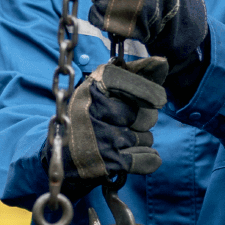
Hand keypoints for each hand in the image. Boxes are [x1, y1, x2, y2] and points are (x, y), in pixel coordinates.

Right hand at [44, 58, 169, 195]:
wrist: (62, 156)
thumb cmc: (87, 117)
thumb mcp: (100, 91)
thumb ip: (134, 75)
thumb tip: (162, 62)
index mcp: (91, 88)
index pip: (128, 82)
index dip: (148, 91)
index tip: (159, 100)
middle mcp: (94, 110)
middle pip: (146, 114)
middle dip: (142, 121)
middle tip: (124, 124)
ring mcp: (101, 137)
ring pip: (147, 137)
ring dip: (140, 141)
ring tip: (118, 140)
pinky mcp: (108, 162)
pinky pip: (147, 158)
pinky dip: (147, 159)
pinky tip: (133, 155)